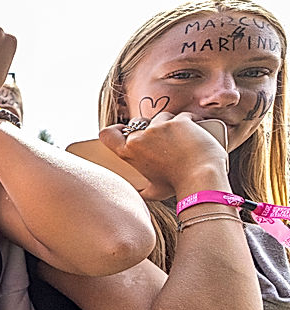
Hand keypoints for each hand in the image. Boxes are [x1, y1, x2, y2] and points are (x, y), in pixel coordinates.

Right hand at [100, 112, 229, 199]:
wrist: (201, 178)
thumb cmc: (178, 186)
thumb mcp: (153, 192)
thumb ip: (142, 190)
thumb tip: (138, 193)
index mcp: (129, 153)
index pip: (107, 134)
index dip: (115, 130)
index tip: (123, 130)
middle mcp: (140, 137)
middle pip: (138, 123)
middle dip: (149, 127)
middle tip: (162, 139)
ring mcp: (160, 126)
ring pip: (161, 117)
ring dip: (169, 124)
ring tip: (181, 140)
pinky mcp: (179, 121)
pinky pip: (182, 116)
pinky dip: (188, 123)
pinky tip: (194, 133)